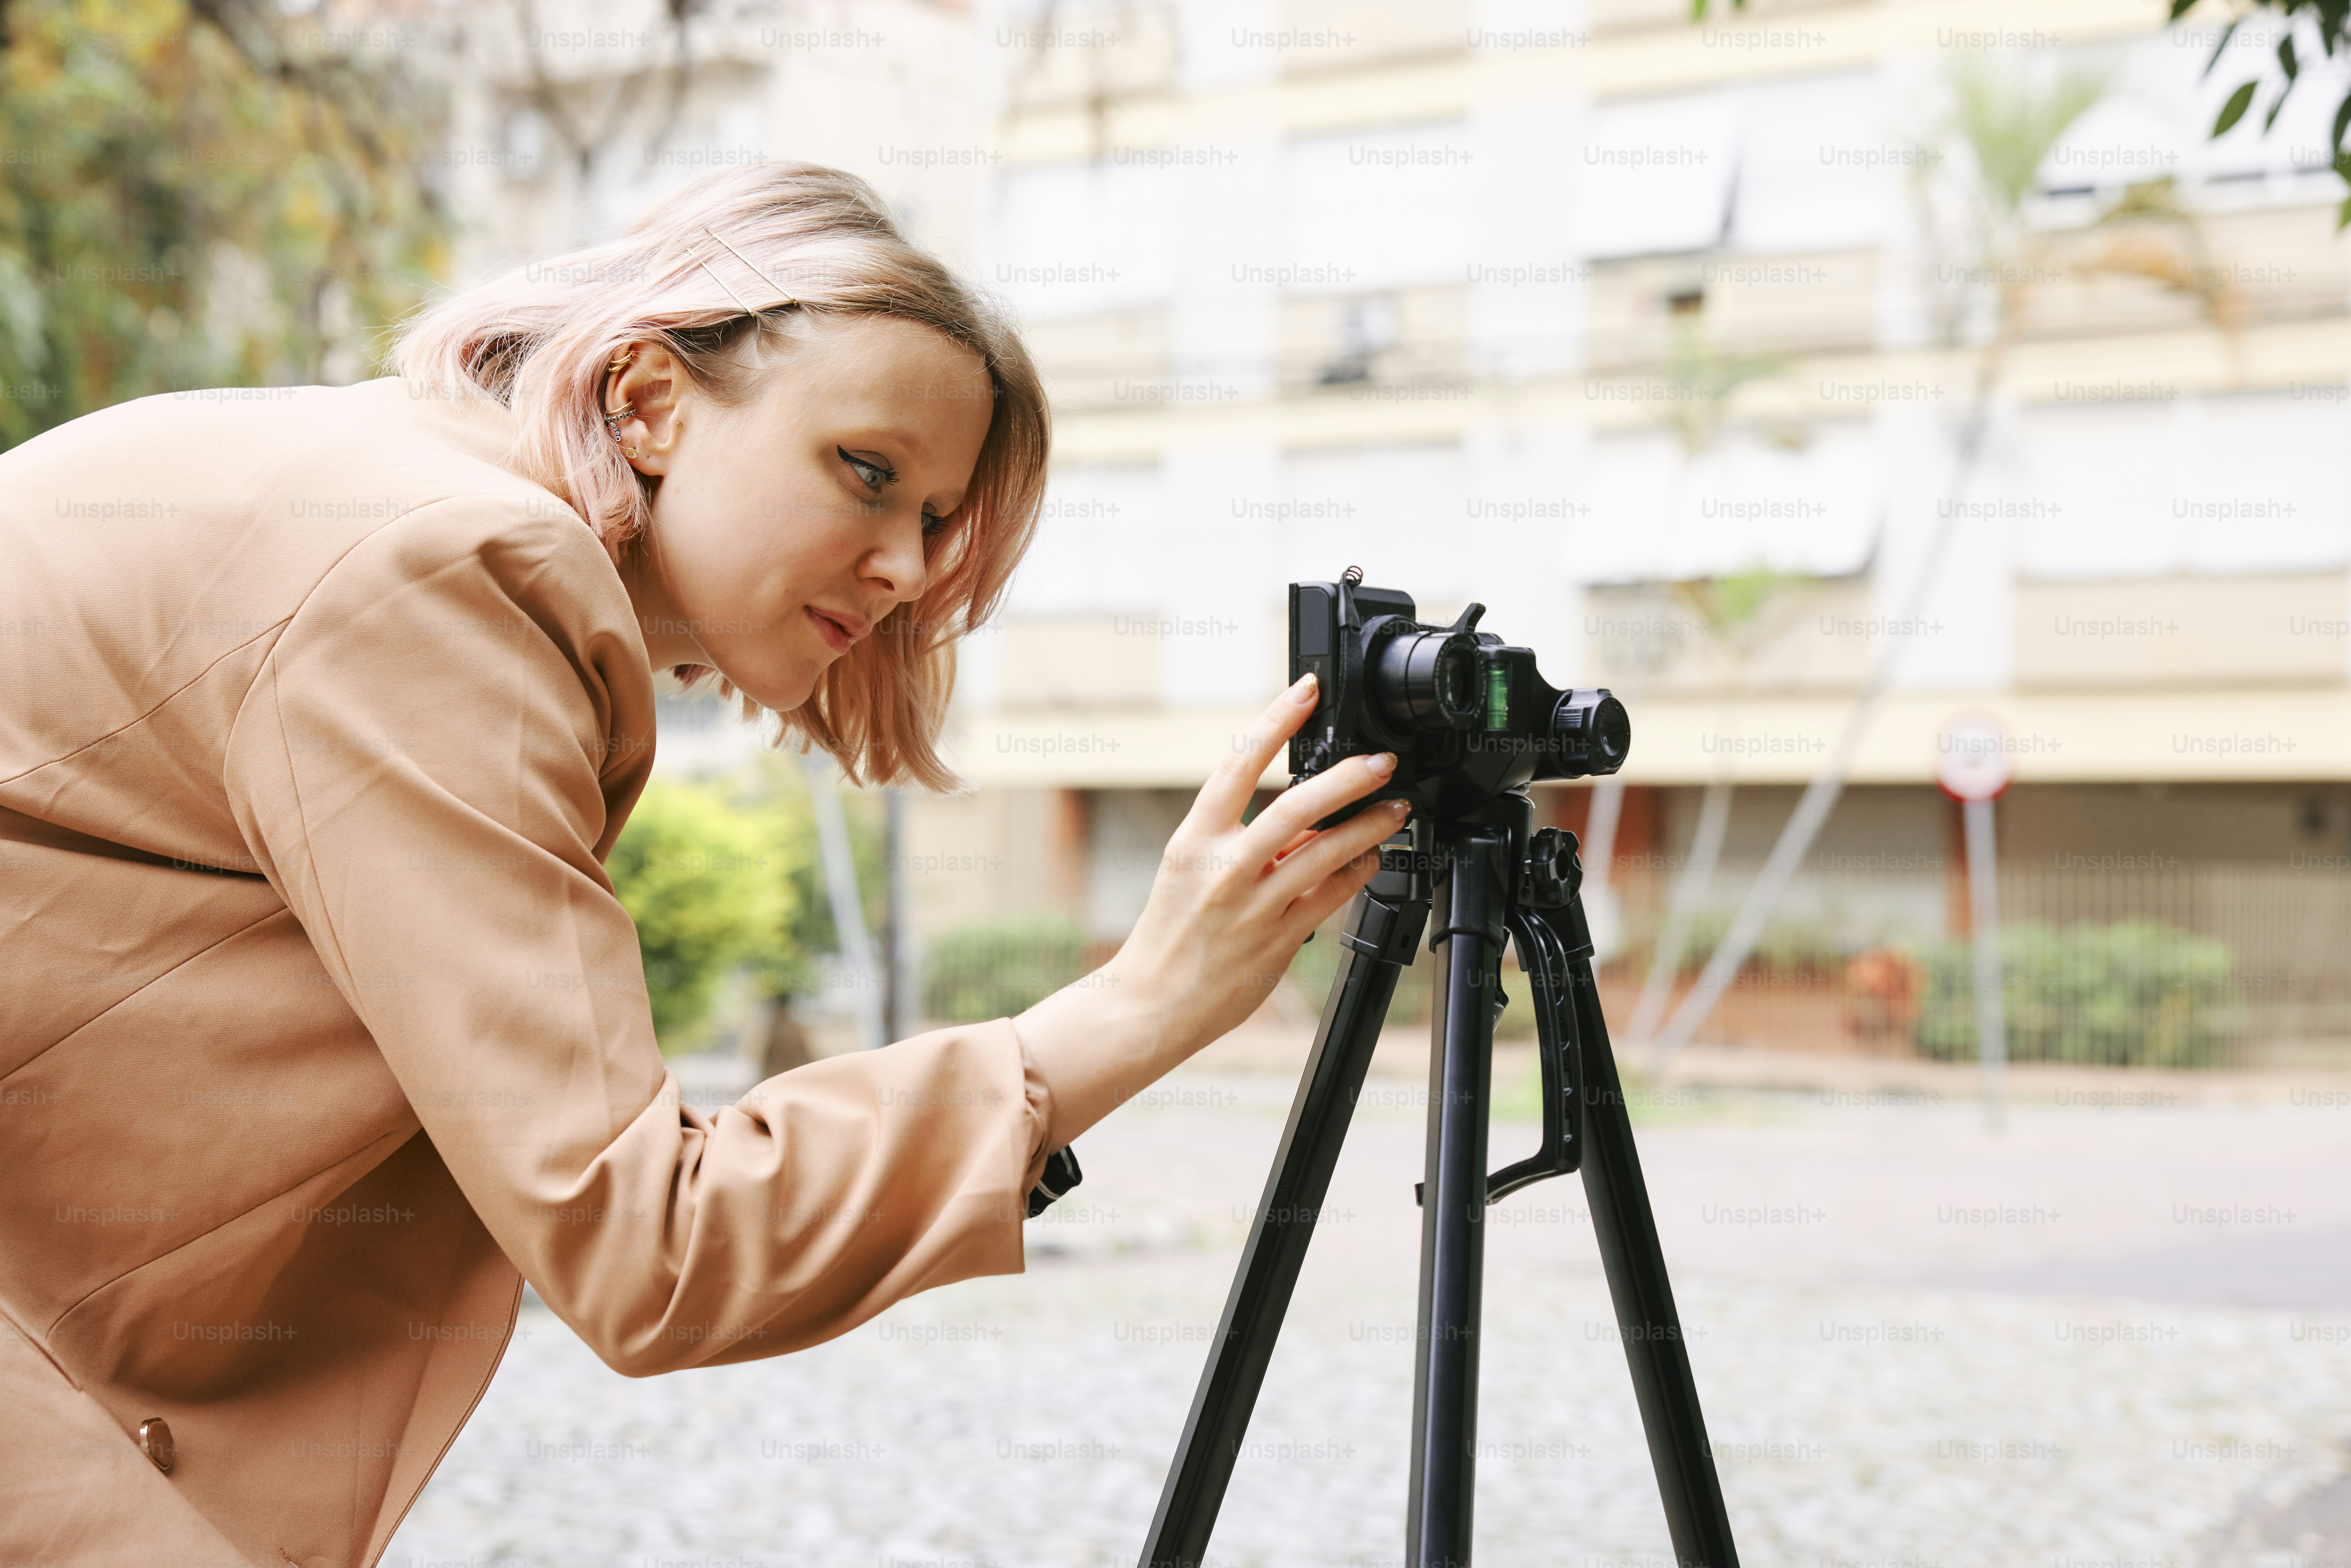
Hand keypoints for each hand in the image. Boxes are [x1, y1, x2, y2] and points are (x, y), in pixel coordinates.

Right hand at [1109, 671, 1409, 1051]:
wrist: (1151, 1002)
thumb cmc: (1171, 934)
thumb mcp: (1189, 872)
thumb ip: (1241, 840)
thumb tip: (1302, 816)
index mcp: (1194, 841)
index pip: (1237, 765)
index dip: (1274, 721)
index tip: (1305, 691)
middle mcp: (1223, 869)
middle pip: (1295, 807)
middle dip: (1346, 779)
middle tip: (1379, 761)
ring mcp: (1253, 906)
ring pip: (1324, 853)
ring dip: (1368, 826)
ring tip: (1395, 809)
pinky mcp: (1278, 941)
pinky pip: (1330, 896)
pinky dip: (1357, 872)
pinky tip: (1372, 859)